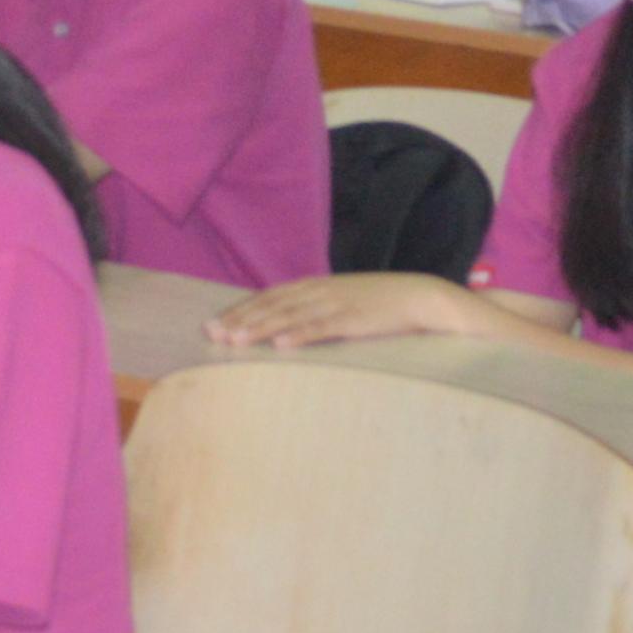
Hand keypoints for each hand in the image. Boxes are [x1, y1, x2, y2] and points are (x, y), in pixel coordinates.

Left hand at [212, 271, 489, 349]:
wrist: (422, 297)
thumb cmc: (381, 304)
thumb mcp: (344, 302)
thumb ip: (316, 309)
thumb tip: (287, 327)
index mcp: (317, 286)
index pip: (270, 297)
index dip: (242, 309)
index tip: (215, 323)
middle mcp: (321, 291)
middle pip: (272, 305)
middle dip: (240, 319)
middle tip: (211, 334)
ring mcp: (337, 304)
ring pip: (291, 316)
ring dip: (261, 328)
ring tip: (235, 340)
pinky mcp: (355, 320)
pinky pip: (323, 328)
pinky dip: (300, 335)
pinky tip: (281, 345)